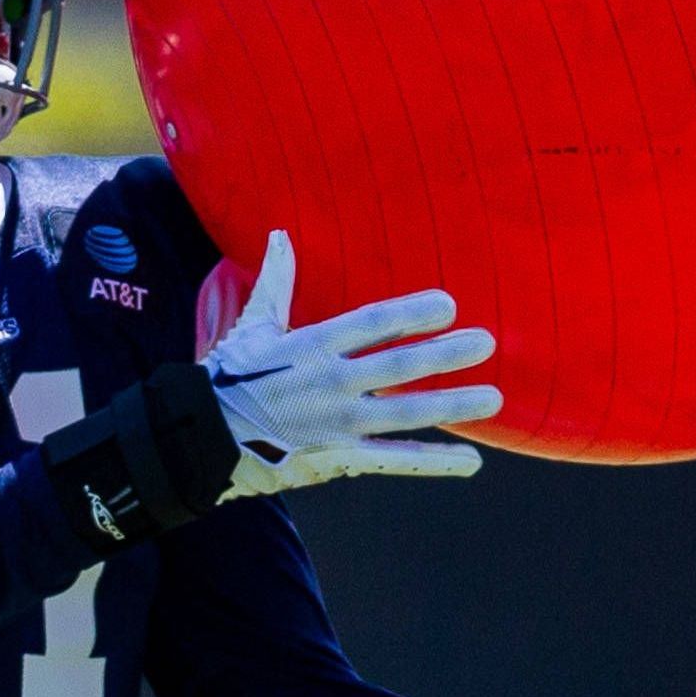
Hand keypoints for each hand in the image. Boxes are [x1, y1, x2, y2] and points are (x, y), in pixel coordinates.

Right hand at [204, 230, 501, 495]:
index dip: (410, 314)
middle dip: (444, 354)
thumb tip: (279, 234)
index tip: (447, 305)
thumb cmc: (228, 377)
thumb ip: (276, 281)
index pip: (371, 324)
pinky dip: (434, 462)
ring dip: (452, 405)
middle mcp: (329, 384)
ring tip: (494, 398)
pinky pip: (395, 461)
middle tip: (486, 342)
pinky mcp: (339, 459)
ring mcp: (337, 425)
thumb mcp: (251, 326)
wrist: (201, 440)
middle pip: (397, 368)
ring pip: (405, 415)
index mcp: (311, 346)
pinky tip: (471, 461)